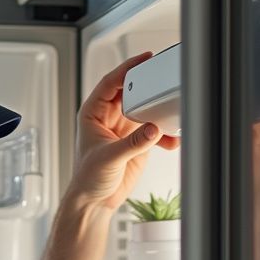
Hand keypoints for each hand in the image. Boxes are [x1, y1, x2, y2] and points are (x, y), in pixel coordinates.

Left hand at [67, 52, 179, 211]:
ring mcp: (124, 127)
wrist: (96, 200)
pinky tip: (172, 139)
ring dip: (159, 111)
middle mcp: (109, 116)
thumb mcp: (108, 158)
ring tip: (172, 110)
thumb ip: (132, 143)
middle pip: (132, 91)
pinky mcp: (137, 141)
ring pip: (145, 109)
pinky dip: (164, 134)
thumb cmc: (88, 178)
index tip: (144, 59)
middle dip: (147, 86)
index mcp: (94, 113)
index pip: (111, 83)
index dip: (127, 69)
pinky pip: (154, 130)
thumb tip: (152, 129)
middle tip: (162, 79)